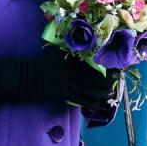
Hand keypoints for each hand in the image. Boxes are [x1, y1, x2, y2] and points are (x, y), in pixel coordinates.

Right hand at [0, 49, 118, 108]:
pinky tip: (96, 104)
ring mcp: (73, 86)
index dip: (108, 69)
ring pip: (94, 93)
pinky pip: (84, 102)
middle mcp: (76, 74)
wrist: (30, 76)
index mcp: (75, 62)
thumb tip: (80, 41)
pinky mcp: (68, 96)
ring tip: (109, 93)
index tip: (116, 69)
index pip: (96, 65)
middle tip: (115, 82)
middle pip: (99, 80)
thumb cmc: (43, 62)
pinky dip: (92, 104)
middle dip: (109, 82)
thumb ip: (69, 49)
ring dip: (103, 94)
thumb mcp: (56, 51)